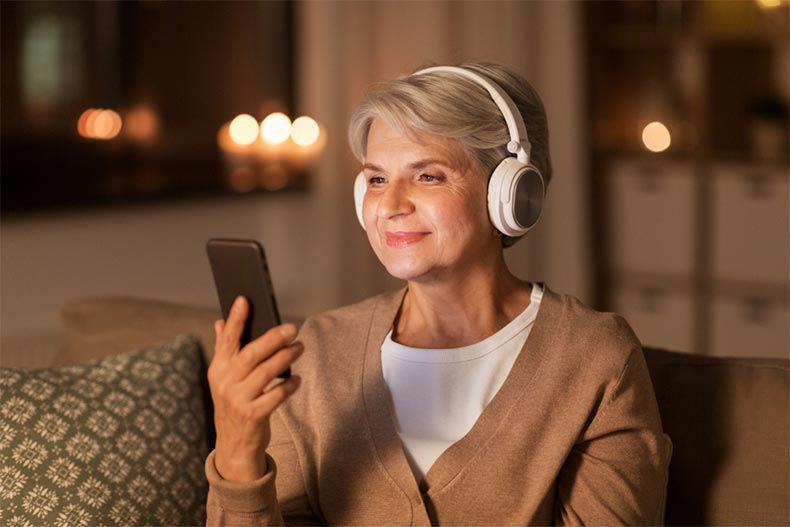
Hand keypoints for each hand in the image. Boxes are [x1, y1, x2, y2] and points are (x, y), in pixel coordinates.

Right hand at [207, 295, 302, 481]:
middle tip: (292, 328)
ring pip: (266, 373)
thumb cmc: (233, 404)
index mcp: (218, 369)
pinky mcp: (254, 415)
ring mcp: (238, 400)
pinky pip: (276, 395)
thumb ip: (224, 350)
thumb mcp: (223, 379)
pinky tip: (298, 379)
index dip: (236, 319)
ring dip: (285, 358)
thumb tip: (220, 321)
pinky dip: (289, 386)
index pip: (227, 340)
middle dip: (272, 339)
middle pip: (251, 354)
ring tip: (299, 347)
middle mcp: (226, 383)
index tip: (245, 299)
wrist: (234, 445)